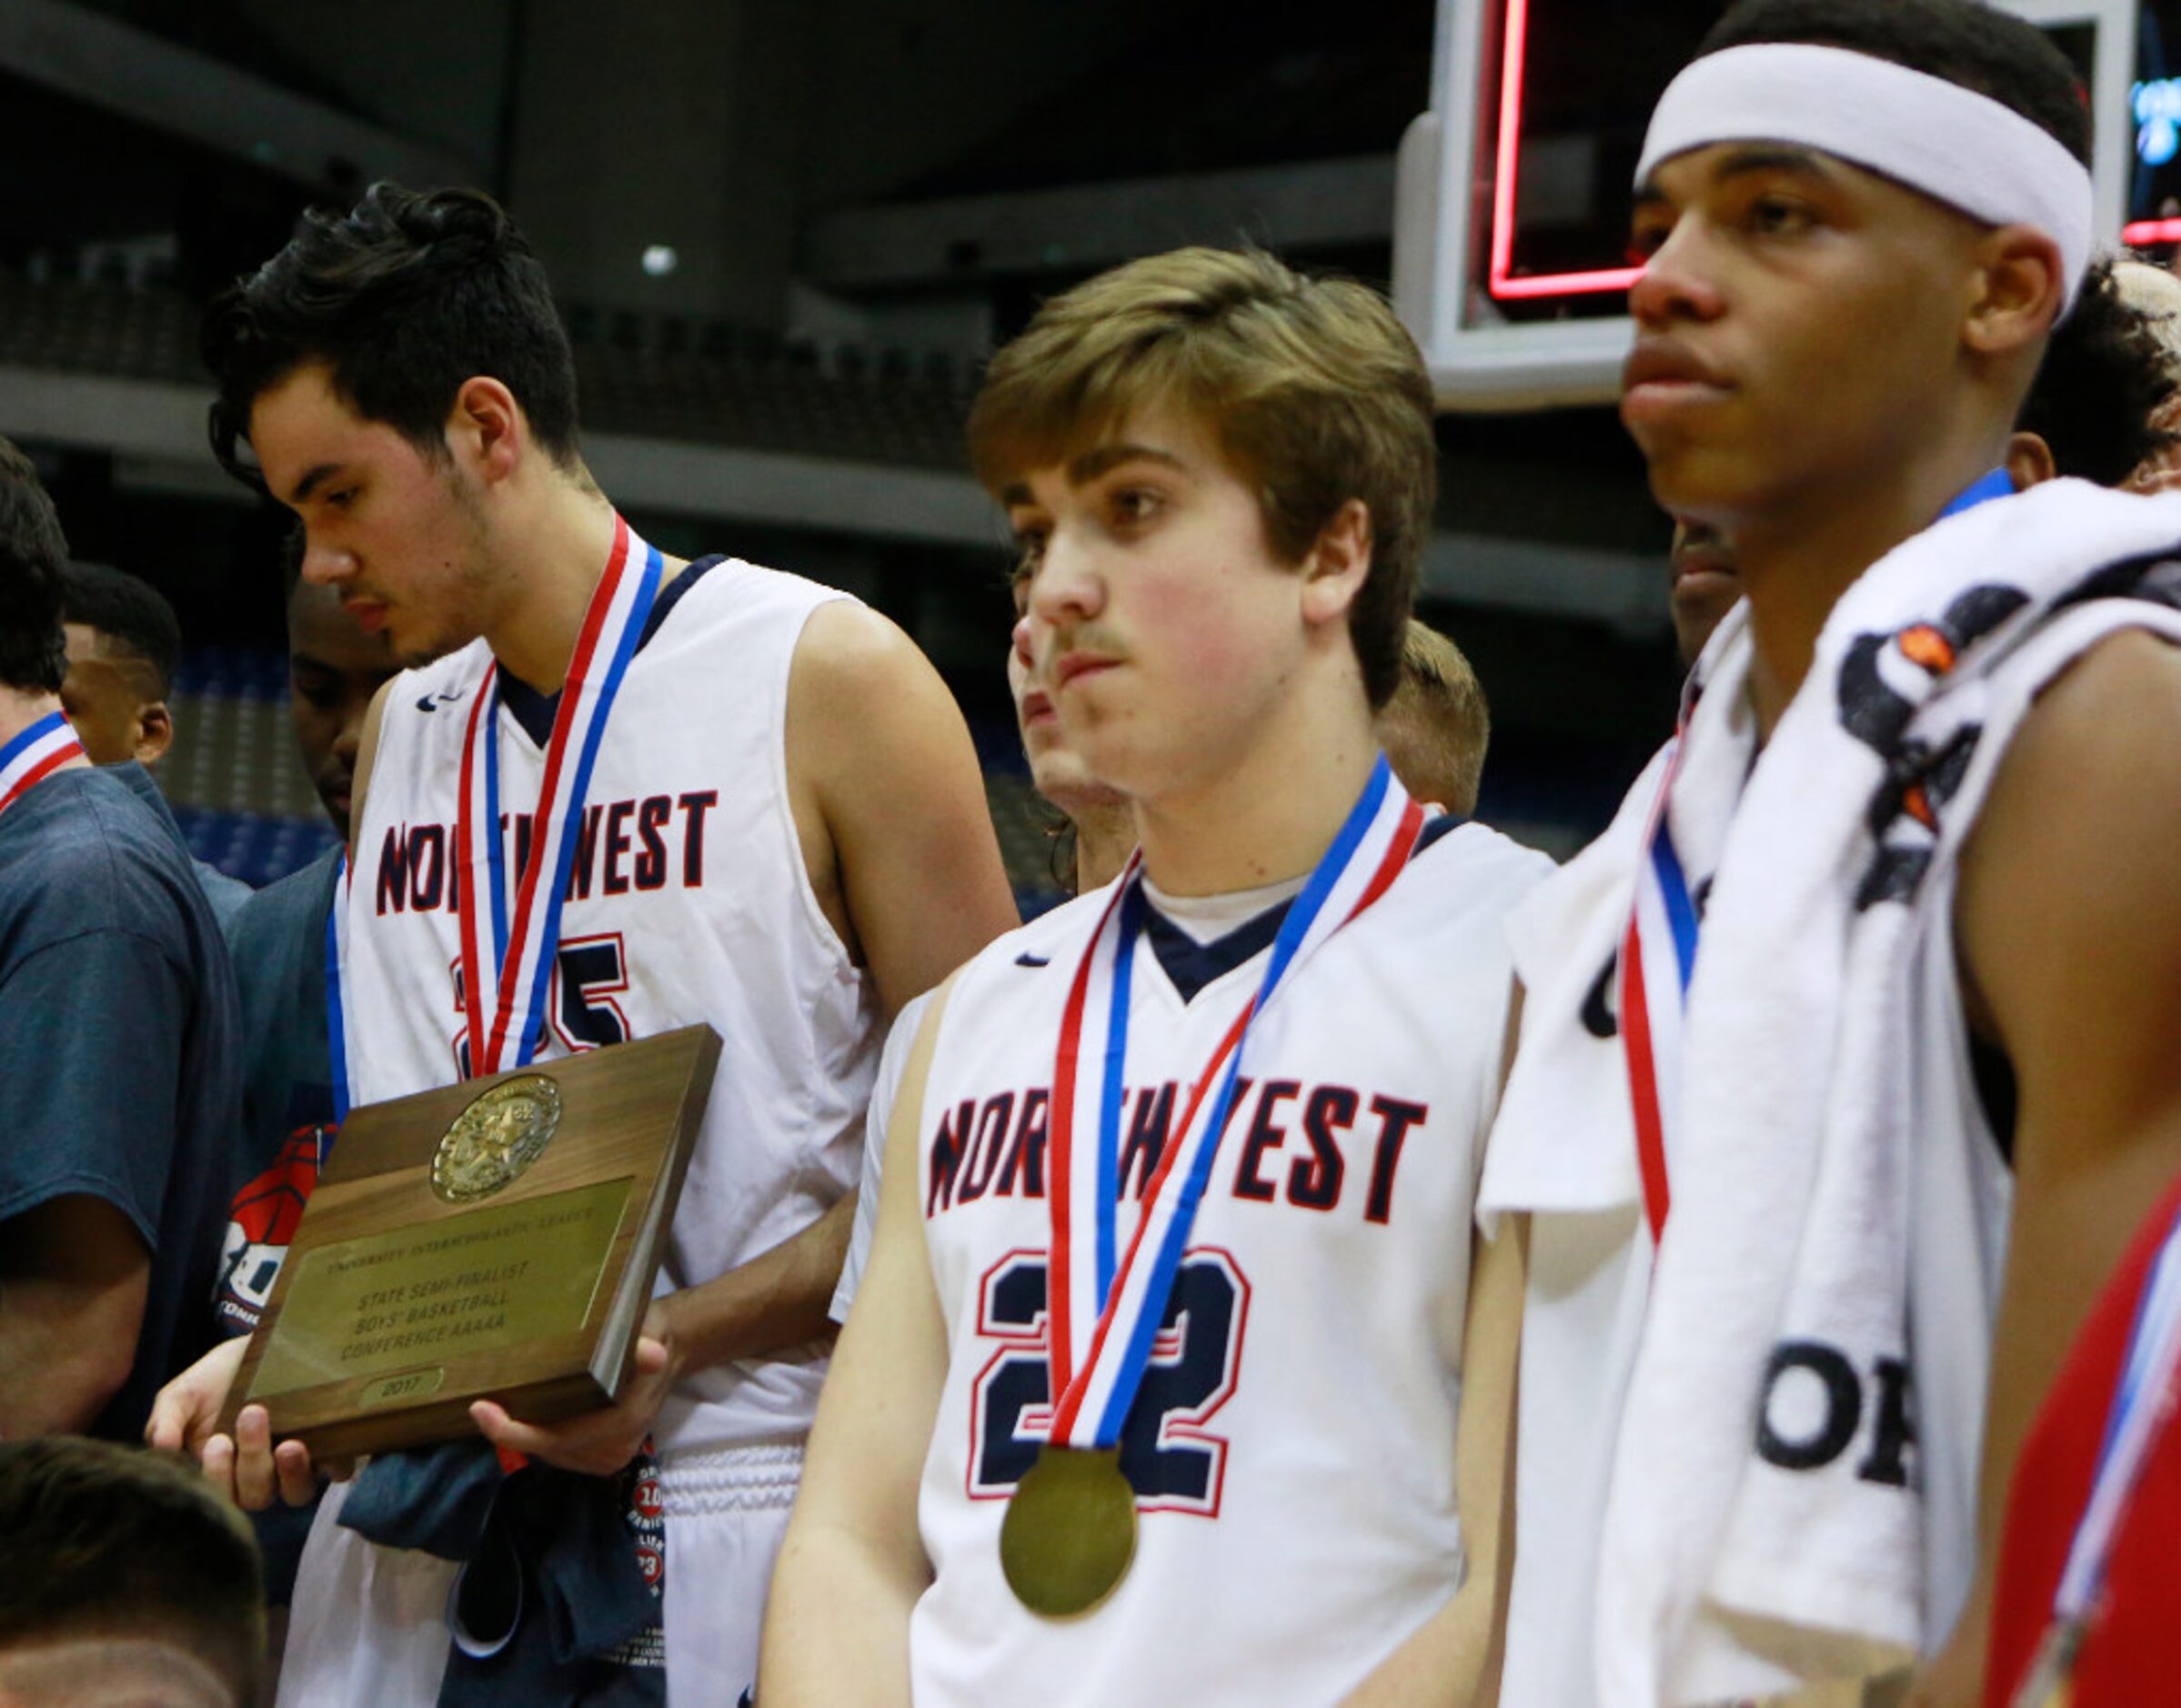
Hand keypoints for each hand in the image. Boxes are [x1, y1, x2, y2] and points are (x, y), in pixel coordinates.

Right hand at [146, 1337, 340, 1508]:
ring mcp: (292, 1465)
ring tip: (289, 1444)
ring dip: (292, 1472)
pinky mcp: (326, 1446)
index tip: (217, 1442)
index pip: (219, 1495)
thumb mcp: (181, 1397)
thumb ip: (166, 1422)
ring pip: (297, 1492)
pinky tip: (327, 1442)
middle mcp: (257, 1477)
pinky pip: (336, 1468)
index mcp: (220, 1473)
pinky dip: (335, 1462)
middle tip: (252, 1414)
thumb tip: (162, 1448)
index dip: (219, 1477)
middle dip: (252, 1460)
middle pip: (257, 1496)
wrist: (255, 1349)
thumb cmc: (212, 1380)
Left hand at [471, 1302, 681, 1476]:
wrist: (673, 1350)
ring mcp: (611, 1457)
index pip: (556, 1438)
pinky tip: (535, 1412)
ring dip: (527, 1433)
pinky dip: (543, 1437)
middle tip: (483, 1401)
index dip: (514, 1432)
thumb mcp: (646, 1327)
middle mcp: (616, 1447)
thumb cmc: (650, 1332)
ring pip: (551, 1453)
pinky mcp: (605, 1459)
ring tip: (505, 1404)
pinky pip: (561, 1453)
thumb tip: (653, 1355)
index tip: (481, 1410)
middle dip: (513, 1430)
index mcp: (624, 1420)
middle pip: (547, 1448)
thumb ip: (643, 1344)